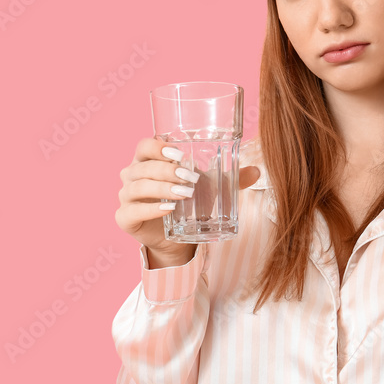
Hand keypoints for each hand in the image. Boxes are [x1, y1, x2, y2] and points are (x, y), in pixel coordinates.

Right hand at [115, 137, 259, 261]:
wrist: (178, 237)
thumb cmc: (190, 202)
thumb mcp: (211, 188)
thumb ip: (231, 178)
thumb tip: (257, 171)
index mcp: (148, 160)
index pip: (144, 146)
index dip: (158, 147)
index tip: (180, 154)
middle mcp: (132, 175)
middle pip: (142, 166)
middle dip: (167, 170)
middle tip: (191, 179)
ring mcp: (126, 197)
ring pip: (137, 186)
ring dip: (162, 188)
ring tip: (185, 194)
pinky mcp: (125, 219)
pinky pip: (132, 210)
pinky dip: (150, 208)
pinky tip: (168, 209)